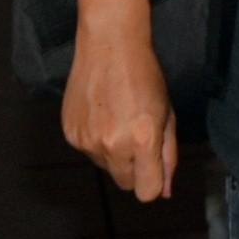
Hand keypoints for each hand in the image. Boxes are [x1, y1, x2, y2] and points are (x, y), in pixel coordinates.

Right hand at [60, 23, 176, 202]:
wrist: (109, 45)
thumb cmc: (145, 77)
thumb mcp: (166, 115)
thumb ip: (168, 156)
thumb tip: (165, 192)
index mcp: (142, 140)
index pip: (147, 192)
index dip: (153, 182)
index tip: (154, 165)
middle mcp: (111, 145)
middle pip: (125, 183)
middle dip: (135, 167)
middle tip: (137, 135)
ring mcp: (87, 140)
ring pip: (105, 166)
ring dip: (114, 152)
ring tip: (117, 118)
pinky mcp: (70, 133)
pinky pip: (87, 151)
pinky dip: (95, 139)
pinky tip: (100, 113)